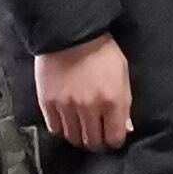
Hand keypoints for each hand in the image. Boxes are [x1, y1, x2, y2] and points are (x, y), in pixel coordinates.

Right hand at [35, 33, 133, 151]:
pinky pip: (55, 128)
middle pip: (92, 141)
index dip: (114, 140)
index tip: (111, 137)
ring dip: (78, 136)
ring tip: (80, 129)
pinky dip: (61, 128)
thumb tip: (125, 128)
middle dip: (96, 142)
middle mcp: (89, 108)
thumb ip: (124, 103)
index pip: (114, 138)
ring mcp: (66, 107)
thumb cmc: (101, 51)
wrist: (70, 32)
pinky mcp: (47, 103)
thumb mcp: (122, 73)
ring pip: (73, 138)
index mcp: (112, 100)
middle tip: (96, 135)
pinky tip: (66, 120)